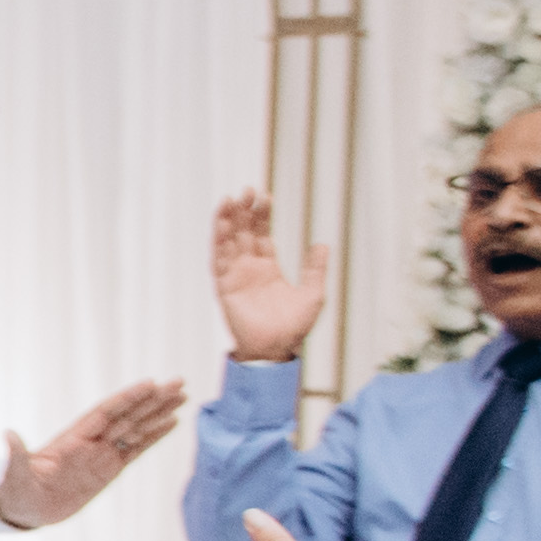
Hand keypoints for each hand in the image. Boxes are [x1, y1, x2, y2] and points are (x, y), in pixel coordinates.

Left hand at [0, 377, 188, 528]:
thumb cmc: (15, 491)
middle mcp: (90, 442)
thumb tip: (6, 434)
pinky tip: (171, 422)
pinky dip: (154, 436)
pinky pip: (136, 449)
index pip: (104, 413)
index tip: (150, 384)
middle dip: (152, 399)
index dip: (127, 399)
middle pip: (127, 415)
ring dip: (158, 412)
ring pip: (136, 428)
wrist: (22, 509)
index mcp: (71, 440)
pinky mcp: (108, 469)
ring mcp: (101, 454)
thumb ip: (16, 456)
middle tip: (179, 382)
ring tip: (182, 396)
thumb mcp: (13, 476)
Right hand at [207, 188, 330, 364]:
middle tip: (246, 191)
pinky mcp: (225, 287)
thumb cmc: (294, 327)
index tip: (265, 197)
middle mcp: (249, 268)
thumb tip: (322, 244)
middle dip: (244, 212)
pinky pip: (219, 261)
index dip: (263, 216)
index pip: (262, 235)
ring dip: (227, 222)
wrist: (277, 348)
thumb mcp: (313, 293)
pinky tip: (222, 226)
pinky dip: (219, 243)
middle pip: (243, 233)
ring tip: (230, 201)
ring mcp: (236, 276)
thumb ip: (315, 269)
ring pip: (228, 243)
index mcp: (268, 267)